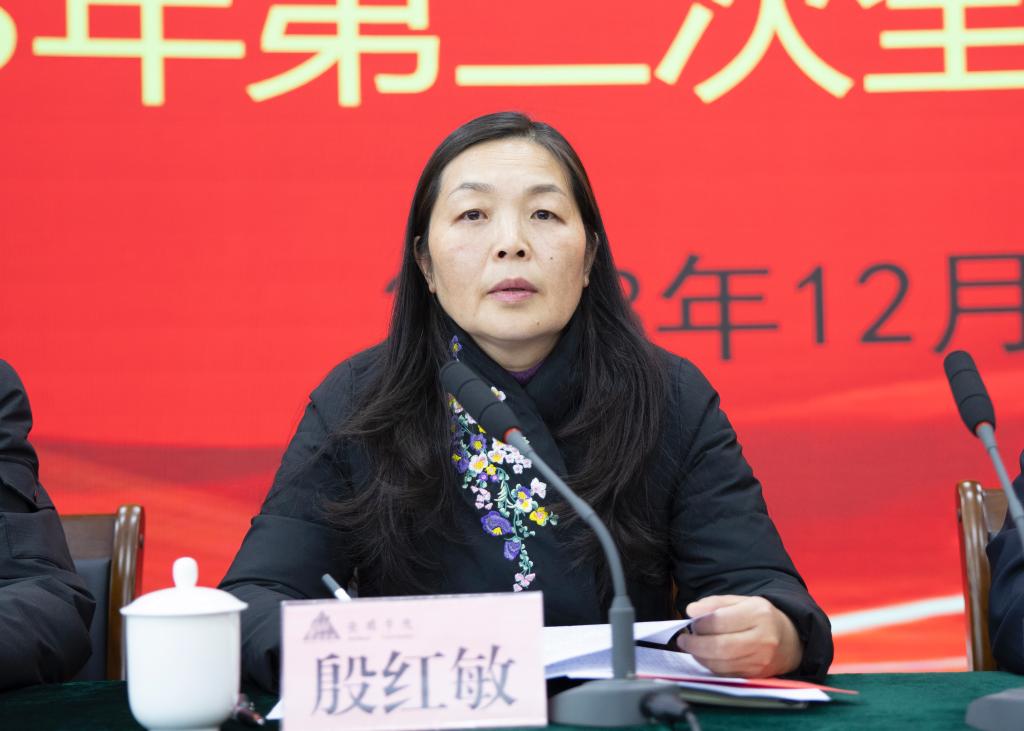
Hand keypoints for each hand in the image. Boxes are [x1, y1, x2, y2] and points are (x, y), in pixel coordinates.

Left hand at [674, 595, 802, 676]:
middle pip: (720, 646)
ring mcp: (760, 660)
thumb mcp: (742, 601)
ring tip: (692, 646)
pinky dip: (710, 666)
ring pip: (721, 663)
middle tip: (684, 639)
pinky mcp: (756, 675)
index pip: (721, 621)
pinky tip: (705, 657)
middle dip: (696, 643)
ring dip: (700, 656)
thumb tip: (691, 611)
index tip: (689, 619)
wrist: (790, 641)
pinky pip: (726, 673)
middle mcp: (762, 639)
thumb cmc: (761, 618)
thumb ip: (715, 603)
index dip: (700, 623)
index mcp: (759, 614)